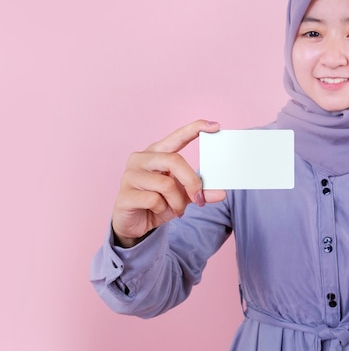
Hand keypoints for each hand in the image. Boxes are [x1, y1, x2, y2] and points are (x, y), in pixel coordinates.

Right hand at [111, 120, 226, 246]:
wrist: (135, 224)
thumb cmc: (158, 203)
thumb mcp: (183, 196)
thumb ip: (200, 191)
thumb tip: (222, 193)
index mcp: (156, 153)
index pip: (177, 136)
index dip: (195, 129)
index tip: (216, 126)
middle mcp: (141, 159)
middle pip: (175, 160)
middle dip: (192, 182)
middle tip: (198, 199)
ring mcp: (130, 175)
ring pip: (166, 184)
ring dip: (177, 202)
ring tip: (176, 209)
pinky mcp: (124, 195)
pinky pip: (153, 200)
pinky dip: (162, 209)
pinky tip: (156, 211)